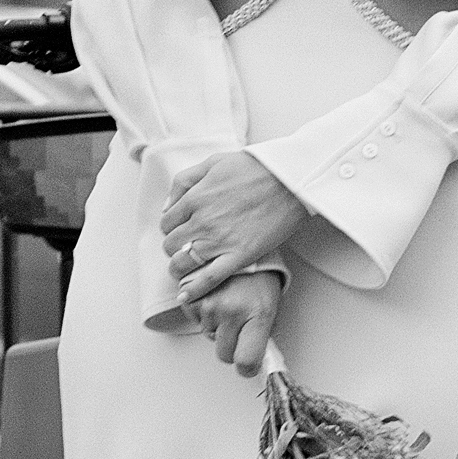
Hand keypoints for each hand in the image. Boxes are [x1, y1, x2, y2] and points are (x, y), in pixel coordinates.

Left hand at [161, 150, 310, 304]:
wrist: (291, 180)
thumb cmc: (256, 168)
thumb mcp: (213, 162)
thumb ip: (184, 181)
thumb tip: (166, 206)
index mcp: (195, 198)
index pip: (167, 222)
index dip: (172, 227)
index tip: (182, 229)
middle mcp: (202, 221)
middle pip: (171, 244)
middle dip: (176, 246)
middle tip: (187, 246)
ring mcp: (220, 241)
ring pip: (182, 263)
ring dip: (180, 267)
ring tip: (186, 268)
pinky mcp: (239, 256)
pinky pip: (208, 278)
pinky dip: (194, 290)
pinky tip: (186, 296)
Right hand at [193, 268, 283, 372]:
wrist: (242, 244)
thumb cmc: (259, 274)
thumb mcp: (272, 304)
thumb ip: (263, 332)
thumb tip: (259, 357)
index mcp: (258, 315)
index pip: (247, 360)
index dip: (246, 367)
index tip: (247, 365)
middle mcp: (232, 311)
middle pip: (225, 354)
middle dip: (231, 346)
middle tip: (239, 326)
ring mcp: (210, 305)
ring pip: (209, 336)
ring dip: (217, 326)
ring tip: (228, 302)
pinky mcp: (192, 297)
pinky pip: (195, 320)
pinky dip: (203, 313)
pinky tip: (215, 296)